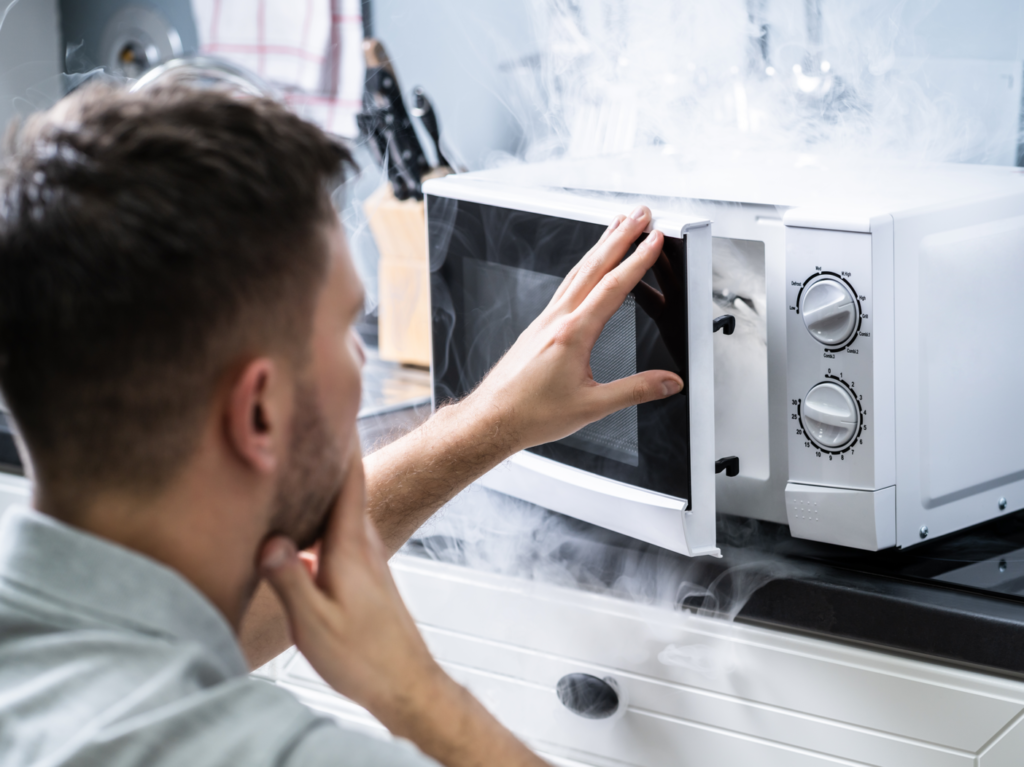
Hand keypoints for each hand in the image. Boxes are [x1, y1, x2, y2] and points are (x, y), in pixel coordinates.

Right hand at [259, 437, 441, 720]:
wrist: (403, 681)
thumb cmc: (362, 655)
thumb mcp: (314, 623)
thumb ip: (288, 580)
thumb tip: (266, 540)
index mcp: (350, 546)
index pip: (348, 479)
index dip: (340, 440)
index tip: (331, 402)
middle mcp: (363, 542)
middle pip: (345, 484)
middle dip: (326, 453)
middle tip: (302, 420)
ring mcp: (365, 555)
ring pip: (342, 506)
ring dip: (323, 483)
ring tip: (296, 462)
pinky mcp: (362, 571)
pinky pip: (339, 528)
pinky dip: (322, 514)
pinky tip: (301, 524)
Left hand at [464, 206, 683, 452]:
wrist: (492, 419)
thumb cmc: (531, 413)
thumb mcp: (592, 407)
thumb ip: (635, 392)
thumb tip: (668, 383)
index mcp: (572, 334)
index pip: (612, 287)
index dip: (637, 260)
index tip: (654, 239)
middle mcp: (557, 320)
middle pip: (594, 267)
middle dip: (620, 236)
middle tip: (640, 214)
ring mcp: (545, 321)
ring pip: (577, 272)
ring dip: (600, 246)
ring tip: (617, 226)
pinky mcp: (538, 328)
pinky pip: (565, 287)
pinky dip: (582, 268)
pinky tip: (586, 268)